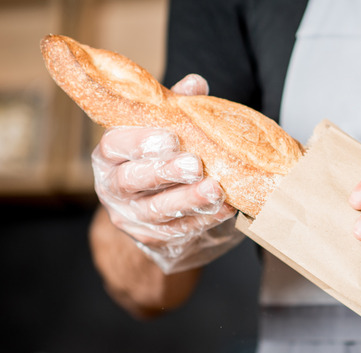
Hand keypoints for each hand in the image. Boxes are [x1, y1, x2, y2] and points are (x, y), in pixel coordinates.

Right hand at [91, 74, 242, 272]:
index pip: (115, 146)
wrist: (157, 212)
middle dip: (165, 172)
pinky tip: (226, 207)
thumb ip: (176, 109)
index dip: (140, 142)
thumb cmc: (161, 159)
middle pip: (133, 180)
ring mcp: (132, 216)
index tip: (170, 137)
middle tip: (195, 165)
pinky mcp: (154, 238)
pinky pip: (179, 229)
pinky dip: (204, 218)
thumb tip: (195, 83)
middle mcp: (114, 188)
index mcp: (111, 155)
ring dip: (189, 199)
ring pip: (158, 209)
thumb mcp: (165, 131)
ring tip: (216, 189)